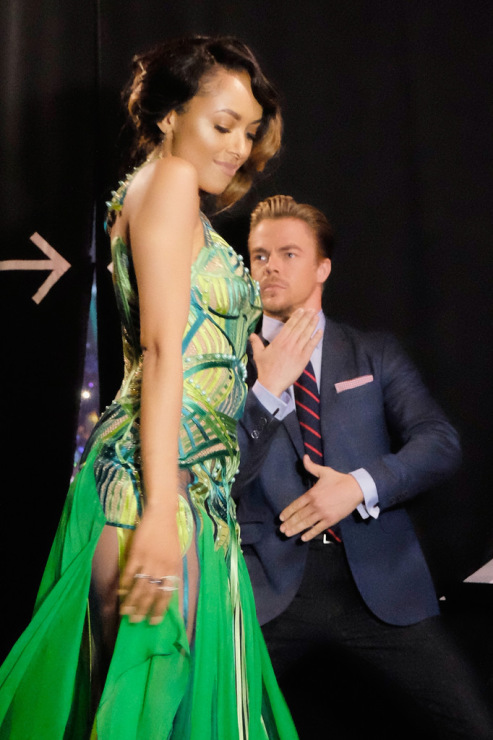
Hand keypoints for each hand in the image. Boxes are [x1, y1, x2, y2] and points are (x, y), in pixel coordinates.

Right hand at [119, 501, 182, 624]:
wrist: (162, 513)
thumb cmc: (169, 534)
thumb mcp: (175, 555)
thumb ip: (171, 572)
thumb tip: (166, 591)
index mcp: (173, 568)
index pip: (167, 595)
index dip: (160, 610)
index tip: (154, 622)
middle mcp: (161, 567)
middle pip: (151, 594)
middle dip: (143, 610)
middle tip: (136, 621)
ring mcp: (148, 560)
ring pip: (139, 587)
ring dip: (131, 602)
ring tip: (125, 613)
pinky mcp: (136, 553)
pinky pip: (129, 574)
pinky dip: (124, 585)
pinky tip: (120, 593)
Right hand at [250, 308, 321, 397]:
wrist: (272, 383)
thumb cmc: (265, 369)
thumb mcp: (258, 354)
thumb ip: (256, 343)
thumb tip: (251, 334)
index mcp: (279, 341)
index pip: (290, 325)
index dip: (296, 316)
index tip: (302, 310)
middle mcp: (289, 343)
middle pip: (300, 327)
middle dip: (306, 317)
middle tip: (312, 309)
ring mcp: (297, 350)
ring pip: (306, 334)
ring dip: (312, 324)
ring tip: (316, 316)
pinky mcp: (304, 358)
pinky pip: (311, 346)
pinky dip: (316, 338)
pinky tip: (320, 331)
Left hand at [279, 455, 363, 540]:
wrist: (355, 488)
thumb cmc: (339, 479)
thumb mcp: (324, 471)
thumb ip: (312, 467)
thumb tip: (304, 457)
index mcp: (312, 494)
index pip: (296, 505)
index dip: (288, 512)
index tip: (281, 518)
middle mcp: (315, 505)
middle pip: (299, 516)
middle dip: (289, 523)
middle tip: (282, 529)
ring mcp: (323, 513)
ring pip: (306, 523)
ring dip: (296, 529)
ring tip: (288, 533)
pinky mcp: (331, 520)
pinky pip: (318, 528)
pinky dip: (310, 534)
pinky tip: (303, 538)